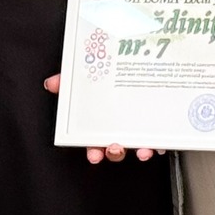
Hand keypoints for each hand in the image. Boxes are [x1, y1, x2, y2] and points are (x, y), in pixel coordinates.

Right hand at [43, 75, 157, 162]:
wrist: (142, 59)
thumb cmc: (112, 74)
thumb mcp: (87, 75)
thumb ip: (68, 80)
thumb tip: (53, 83)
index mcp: (102, 122)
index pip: (95, 142)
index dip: (94, 151)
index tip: (94, 155)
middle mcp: (121, 127)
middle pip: (116, 149)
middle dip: (115, 153)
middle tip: (114, 148)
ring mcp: (140, 128)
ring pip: (139, 147)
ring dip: (141, 151)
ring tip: (142, 150)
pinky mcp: (158, 125)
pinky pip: (162, 139)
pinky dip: (162, 143)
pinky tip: (160, 142)